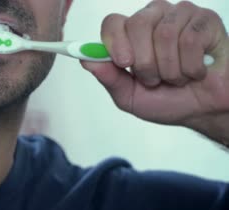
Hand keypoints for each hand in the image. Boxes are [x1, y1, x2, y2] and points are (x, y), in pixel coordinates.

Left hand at [81, 0, 228, 145]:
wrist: (203, 110)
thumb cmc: (167, 100)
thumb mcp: (129, 96)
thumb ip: (109, 78)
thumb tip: (87, 60)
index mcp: (131, 34)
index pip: (113, 23)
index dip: (114, 41)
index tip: (123, 62)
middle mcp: (153, 19)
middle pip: (137, 24)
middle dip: (145, 62)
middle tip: (154, 79)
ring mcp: (179, 16)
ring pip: (164, 34)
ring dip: (169, 69)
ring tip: (176, 78)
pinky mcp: (205, 20)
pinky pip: (190, 39)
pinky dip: (191, 67)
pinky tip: (196, 72)